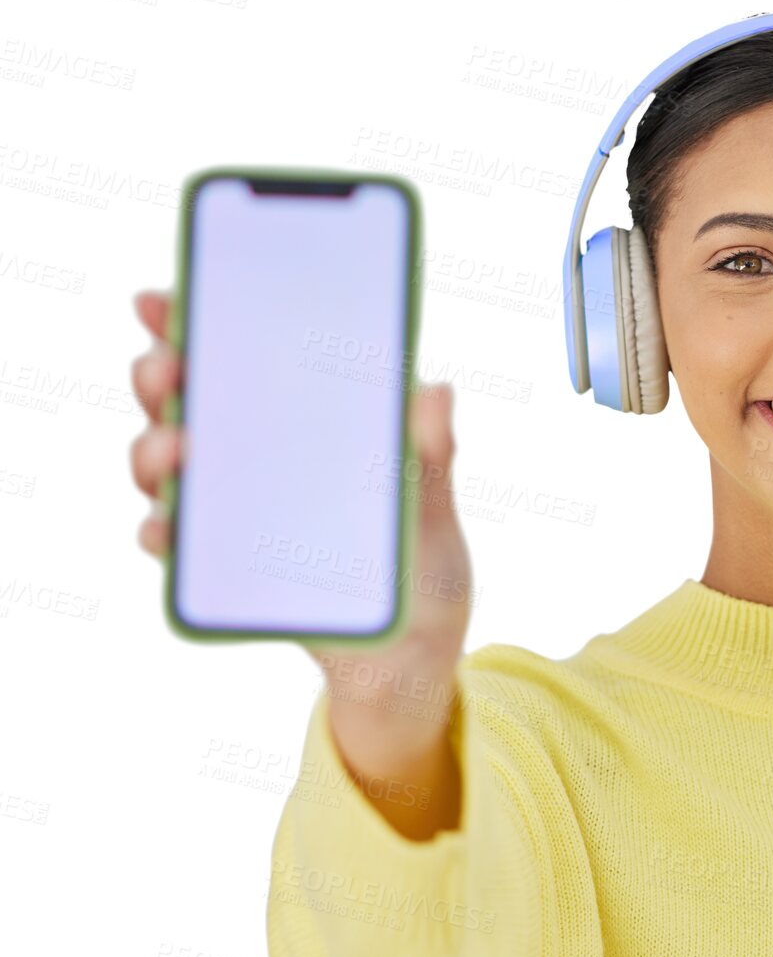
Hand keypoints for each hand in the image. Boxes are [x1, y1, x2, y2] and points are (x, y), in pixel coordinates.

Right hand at [128, 289, 473, 696]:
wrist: (412, 656)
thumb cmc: (424, 565)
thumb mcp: (434, 506)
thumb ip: (431, 452)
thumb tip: (436, 390)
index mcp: (303, 423)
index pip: (239, 359)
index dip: (191, 322)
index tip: (160, 300)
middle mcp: (256, 457)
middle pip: (186, 401)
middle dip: (160, 375)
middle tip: (167, 370)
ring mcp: (233, 511)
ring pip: (167, 465)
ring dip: (152, 448)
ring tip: (174, 448)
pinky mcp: (224, 568)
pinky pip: (177, 546)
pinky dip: (163, 532)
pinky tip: (166, 528)